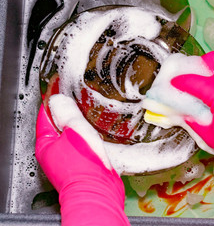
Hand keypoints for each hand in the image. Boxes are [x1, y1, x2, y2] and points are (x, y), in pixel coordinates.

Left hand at [36, 103, 129, 225]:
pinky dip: (91, 138)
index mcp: (46, 145)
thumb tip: (59, 100)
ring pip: (74, 137)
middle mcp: (55, 154)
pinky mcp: (84, 166)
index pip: (45, 116)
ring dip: (82, 127)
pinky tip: (100, 135)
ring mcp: (69, 161)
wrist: (99, 190)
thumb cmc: (84, 165)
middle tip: (79, 102)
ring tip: (92, 116)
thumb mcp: (74, 130)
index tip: (60, 90)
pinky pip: (85, 146)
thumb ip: (67, 113)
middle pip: (60, 127)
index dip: (53, 102)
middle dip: (70, 115)